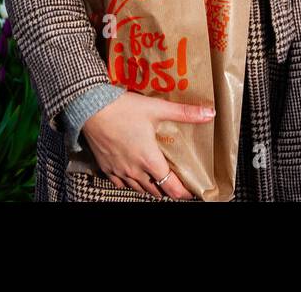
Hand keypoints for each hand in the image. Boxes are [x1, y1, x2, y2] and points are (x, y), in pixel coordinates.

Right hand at [81, 92, 213, 199]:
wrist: (90, 108)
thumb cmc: (124, 109)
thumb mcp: (157, 108)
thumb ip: (184, 113)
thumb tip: (210, 113)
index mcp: (150, 160)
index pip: (172, 187)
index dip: (184, 193)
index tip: (191, 191)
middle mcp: (135, 171)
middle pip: (156, 191)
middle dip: (167, 189)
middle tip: (174, 182)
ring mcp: (119, 171)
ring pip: (138, 189)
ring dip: (150, 187)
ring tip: (157, 180)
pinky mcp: (106, 167)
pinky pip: (120, 184)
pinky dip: (130, 183)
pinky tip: (132, 176)